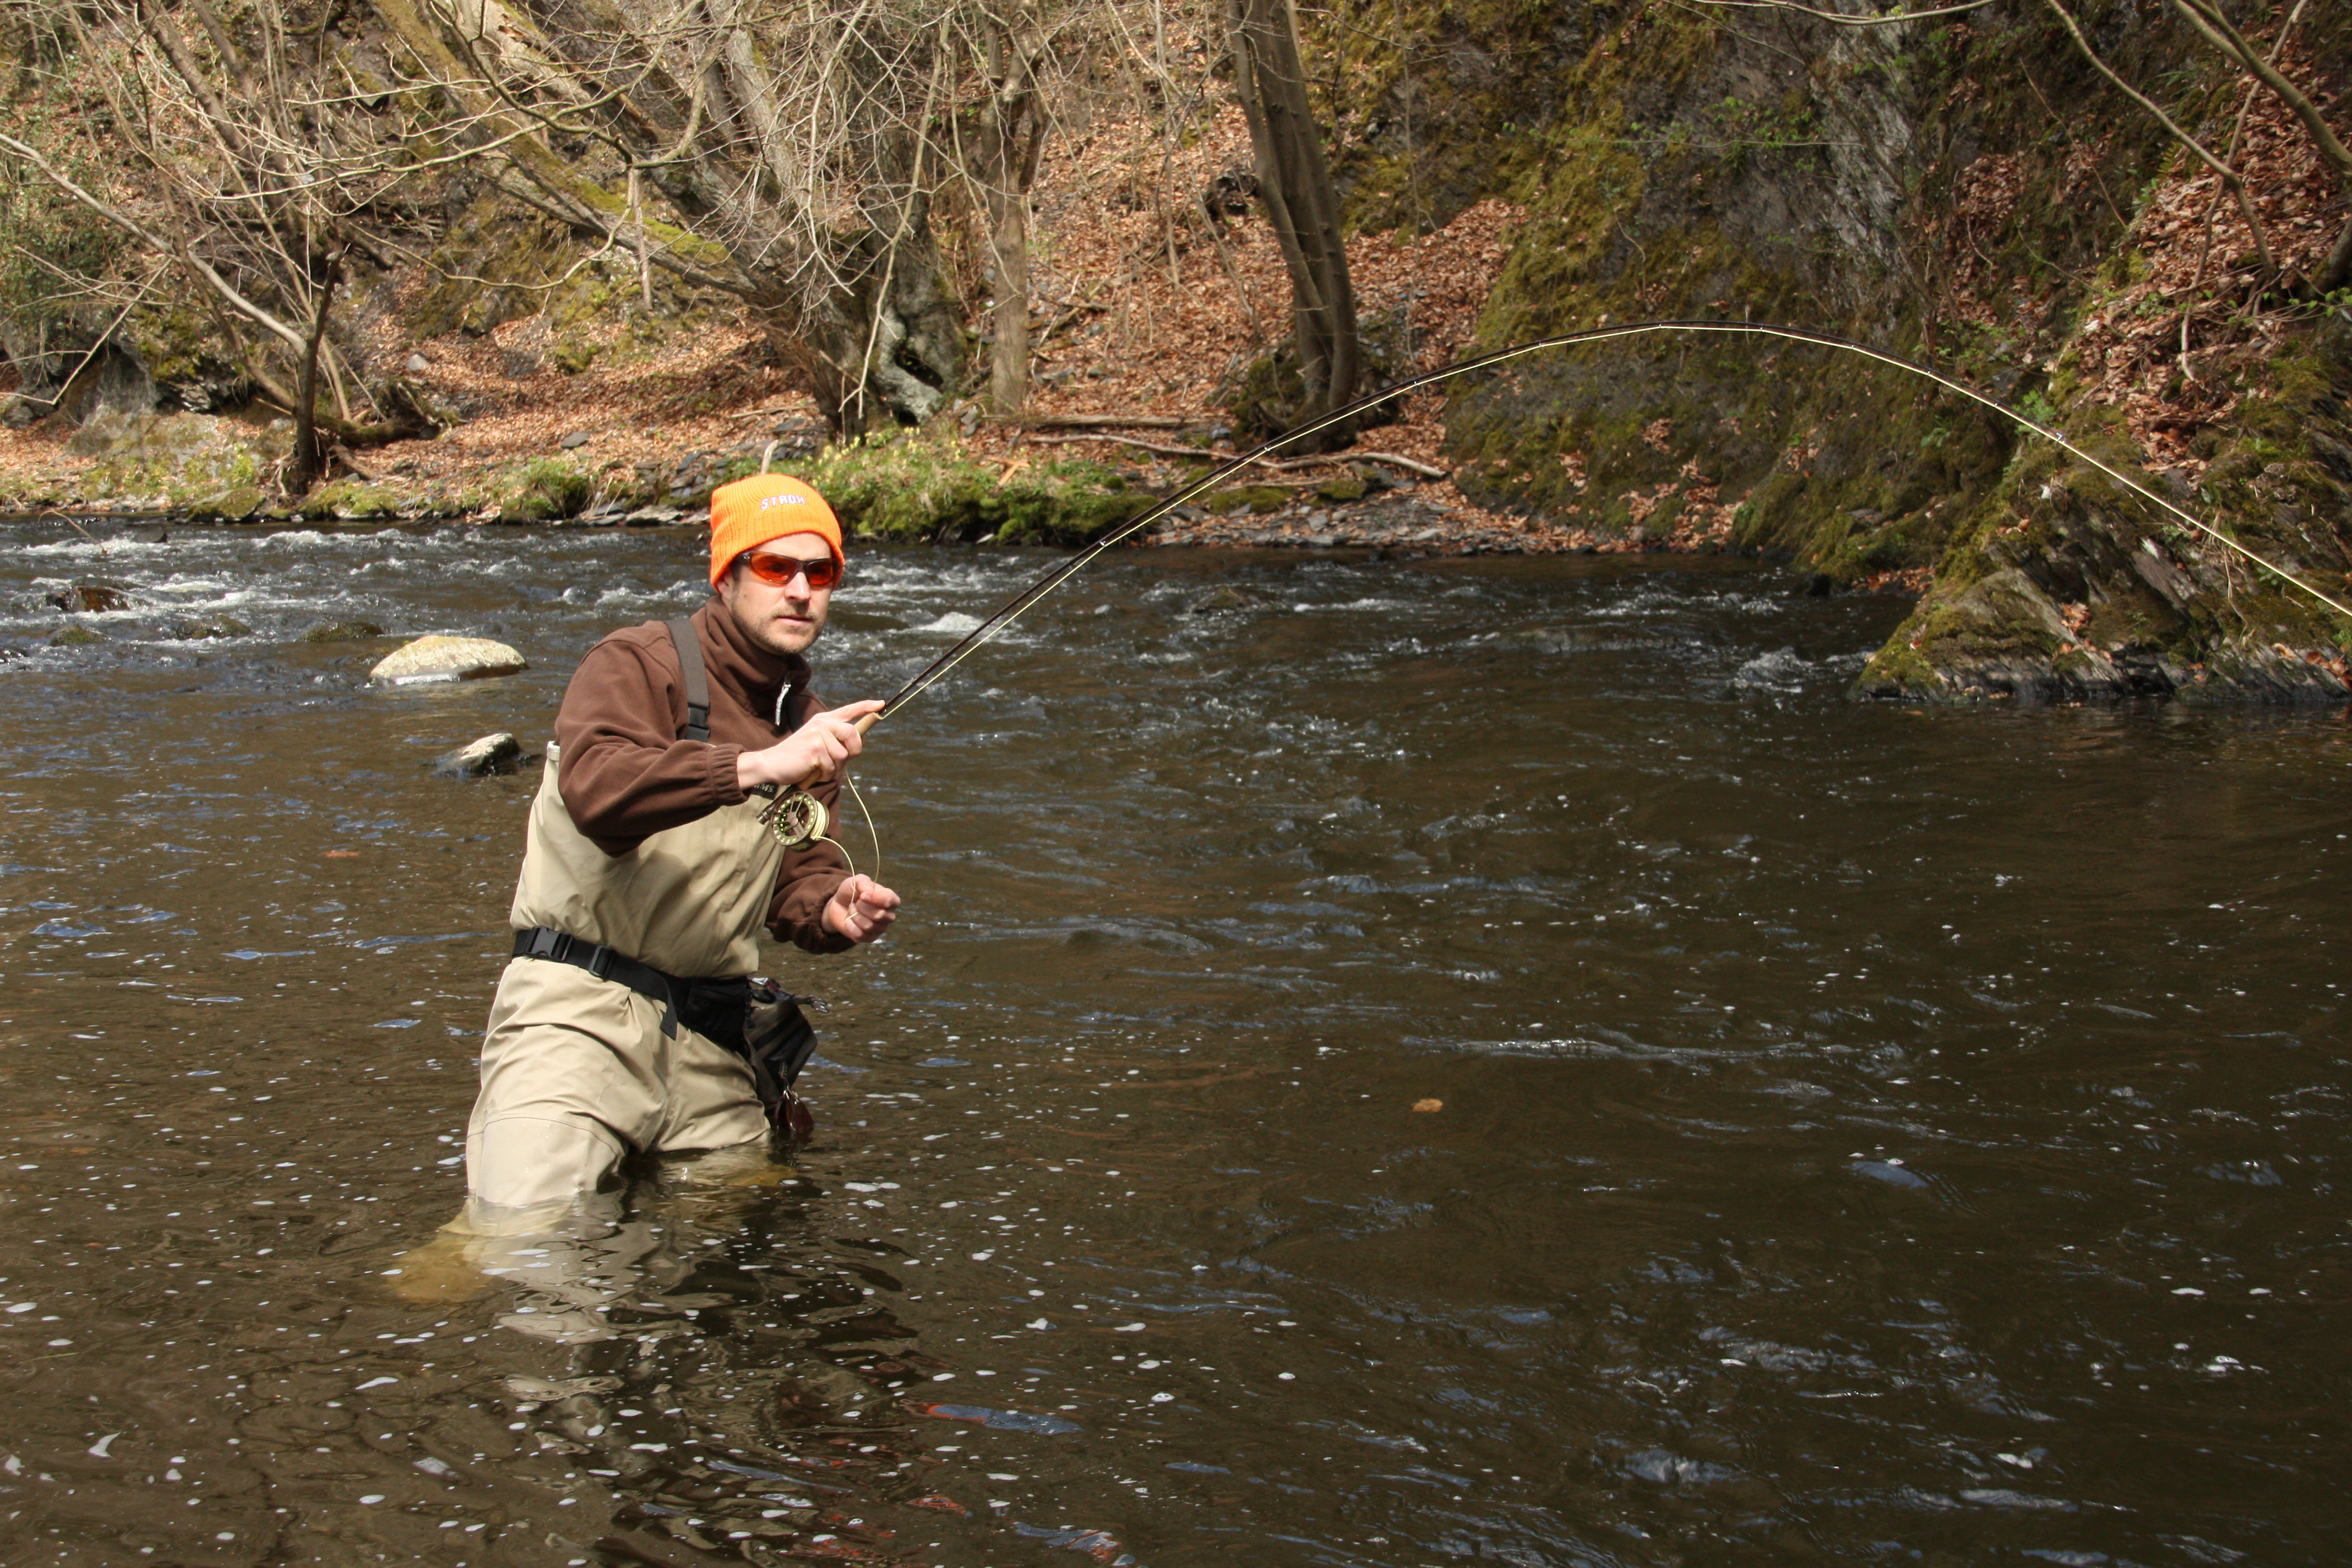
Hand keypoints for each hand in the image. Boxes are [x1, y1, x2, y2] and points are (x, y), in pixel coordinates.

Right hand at [737, 699, 882, 792]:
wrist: (772, 764)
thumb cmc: (799, 757)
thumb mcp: (819, 744)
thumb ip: (838, 741)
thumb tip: (859, 742)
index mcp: (824, 720)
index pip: (849, 710)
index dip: (866, 707)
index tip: (881, 704)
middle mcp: (822, 723)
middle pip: (854, 734)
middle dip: (853, 751)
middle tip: (837, 760)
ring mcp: (818, 734)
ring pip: (843, 755)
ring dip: (833, 767)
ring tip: (817, 766)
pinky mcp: (815, 748)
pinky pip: (832, 766)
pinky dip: (824, 774)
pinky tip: (812, 770)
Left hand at [823, 874, 898, 942]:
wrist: (839, 904)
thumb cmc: (852, 891)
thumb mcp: (857, 881)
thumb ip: (865, 883)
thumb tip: (868, 893)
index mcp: (890, 899)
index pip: (890, 901)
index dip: (875, 898)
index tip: (862, 895)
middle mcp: (888, 915)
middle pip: (879, 916)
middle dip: (862, 908)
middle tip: (856, 902)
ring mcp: (880, 928)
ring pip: (869, 926)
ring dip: (855, 916)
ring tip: (852, 909)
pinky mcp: (869, 938)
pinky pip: (860, 935)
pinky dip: (850, 926)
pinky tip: (849, 920)